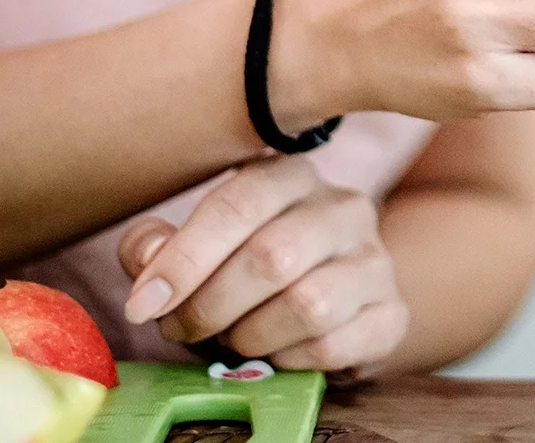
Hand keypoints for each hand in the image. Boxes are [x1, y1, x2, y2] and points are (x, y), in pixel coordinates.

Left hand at [119, 156, 408, 376]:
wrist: (327, 306)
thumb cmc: (246, 272)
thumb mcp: (193, 250)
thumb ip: (155, 246)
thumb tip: (147, 262)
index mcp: (290, 175)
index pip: (238, 202)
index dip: (185, 258)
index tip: (143, 304)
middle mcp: (343, 207)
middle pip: (272, 257)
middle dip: (211, 306)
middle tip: (182, 329)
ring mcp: (375, 260)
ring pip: (307, 305)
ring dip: (251, 336)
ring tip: (234, 338)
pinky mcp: (391, 313)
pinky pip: (334, 346)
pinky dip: (289, 360)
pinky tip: (276, 353)